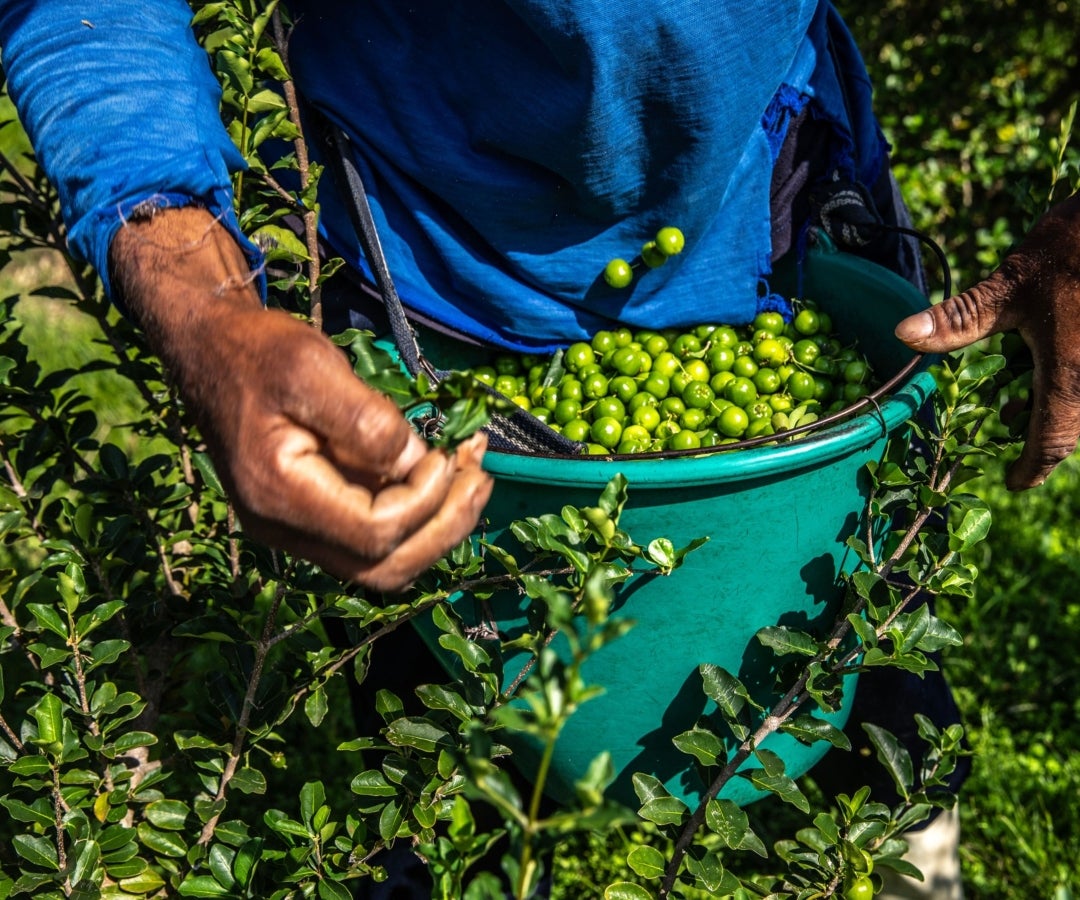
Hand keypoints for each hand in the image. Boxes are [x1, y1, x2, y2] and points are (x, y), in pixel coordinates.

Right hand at [110, 207, 492, 589]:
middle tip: (482, 476)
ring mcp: (294, 530)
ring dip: (437, 526)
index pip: (374, 532)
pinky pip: (370, 538)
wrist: (211, 350)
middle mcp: (284, 529)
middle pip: (383, 568)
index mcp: (278, 496)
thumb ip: (365, 420)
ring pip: (381, 563)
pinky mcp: (309, 518)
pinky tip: (441, 474)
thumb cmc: (258, 351)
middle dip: (445, 527)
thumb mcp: (311, 367)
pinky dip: (415, 515)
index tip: (447, 451)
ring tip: (473, 477)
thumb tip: (416, 460)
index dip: (424, 500)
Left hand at [894, 192, 1079, 489]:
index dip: (1031, 468)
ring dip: (1055, 406)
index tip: (1014, 483)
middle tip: (1004, 426)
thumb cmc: (1072, 247)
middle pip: (1071, 428)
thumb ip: (960, 319)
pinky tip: (1050, 365)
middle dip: (1036, 433)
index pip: (1051, 442)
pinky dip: (1069, 382)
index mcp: (1072, 375)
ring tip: (1015, 401)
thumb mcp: (1010, 285)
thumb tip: (903, 335)